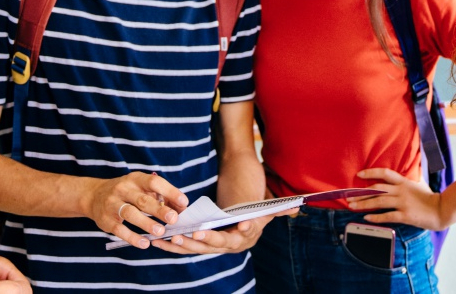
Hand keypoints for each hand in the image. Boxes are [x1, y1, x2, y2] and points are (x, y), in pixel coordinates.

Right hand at [85, 172, 188, 248]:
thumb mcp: (140, 188)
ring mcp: (113, 204)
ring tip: (160, 232)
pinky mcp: (106, 220)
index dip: (169, 191)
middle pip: (143, 200)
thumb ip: (160, 196)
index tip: (183, 202)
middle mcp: (123, 189)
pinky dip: (133, 237)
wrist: (93, 196)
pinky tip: (145, 243)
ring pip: (131, 213)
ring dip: (147, 223)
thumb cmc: (126, 192)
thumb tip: (182, 208)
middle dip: (159, 210)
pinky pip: (120, 229)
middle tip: (173, 219)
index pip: (154, 182)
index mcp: (135, 179)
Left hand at [148, 210, 291, 254]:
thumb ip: (278, 209)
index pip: (247, 233)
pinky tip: (160, 241)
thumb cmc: (251, 214)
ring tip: (173, 237)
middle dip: (207, 239)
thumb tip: (296, 207)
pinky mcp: (199, 247)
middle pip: (219, 244)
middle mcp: (231, 245)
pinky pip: (185, 248)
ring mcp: (214, 248)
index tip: (242, 224)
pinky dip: (173, 245)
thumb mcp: (265, 210)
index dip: (245, 229)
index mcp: (247, 236)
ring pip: (198, 249)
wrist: (239, 223)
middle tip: (196, 233)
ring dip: (185, 244)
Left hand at [349, 168, 447, 230]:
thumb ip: (407, 180)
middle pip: (377, 189)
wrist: (442, 210)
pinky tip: (366, 217)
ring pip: (379, 201)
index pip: (384, 173)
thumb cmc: (430, 198)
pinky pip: (387, 216)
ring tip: (352, 206)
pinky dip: (376, 217)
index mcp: (404, 182)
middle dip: (360, 193)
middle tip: (348, 196)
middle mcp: (401, 191)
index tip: (359, 175)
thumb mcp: (418, 184)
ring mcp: (403, 203)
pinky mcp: (405, 215)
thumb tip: (398, 177)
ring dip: (364, 204)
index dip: (371, 173)